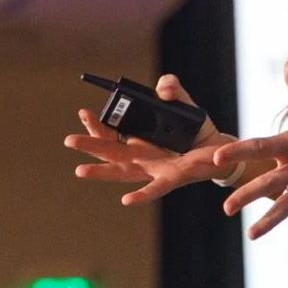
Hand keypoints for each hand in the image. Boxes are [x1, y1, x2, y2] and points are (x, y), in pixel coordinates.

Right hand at [64, 74, 227, 205]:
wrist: (218, 149)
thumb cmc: (194, 128)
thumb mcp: (181, 100)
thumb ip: (170, 86)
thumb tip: (161, 89)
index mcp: (138, 139)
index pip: (110, 133)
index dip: (96, 125)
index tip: (83, 113)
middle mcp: (141, 157)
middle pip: (110, 151)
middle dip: (88, 145)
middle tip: (68, 140)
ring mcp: (153, 169)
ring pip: (122, 173)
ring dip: (101, 173)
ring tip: (80, 171)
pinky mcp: (170, 178)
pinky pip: (153, 189)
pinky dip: (140, 196)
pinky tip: (126, 201)